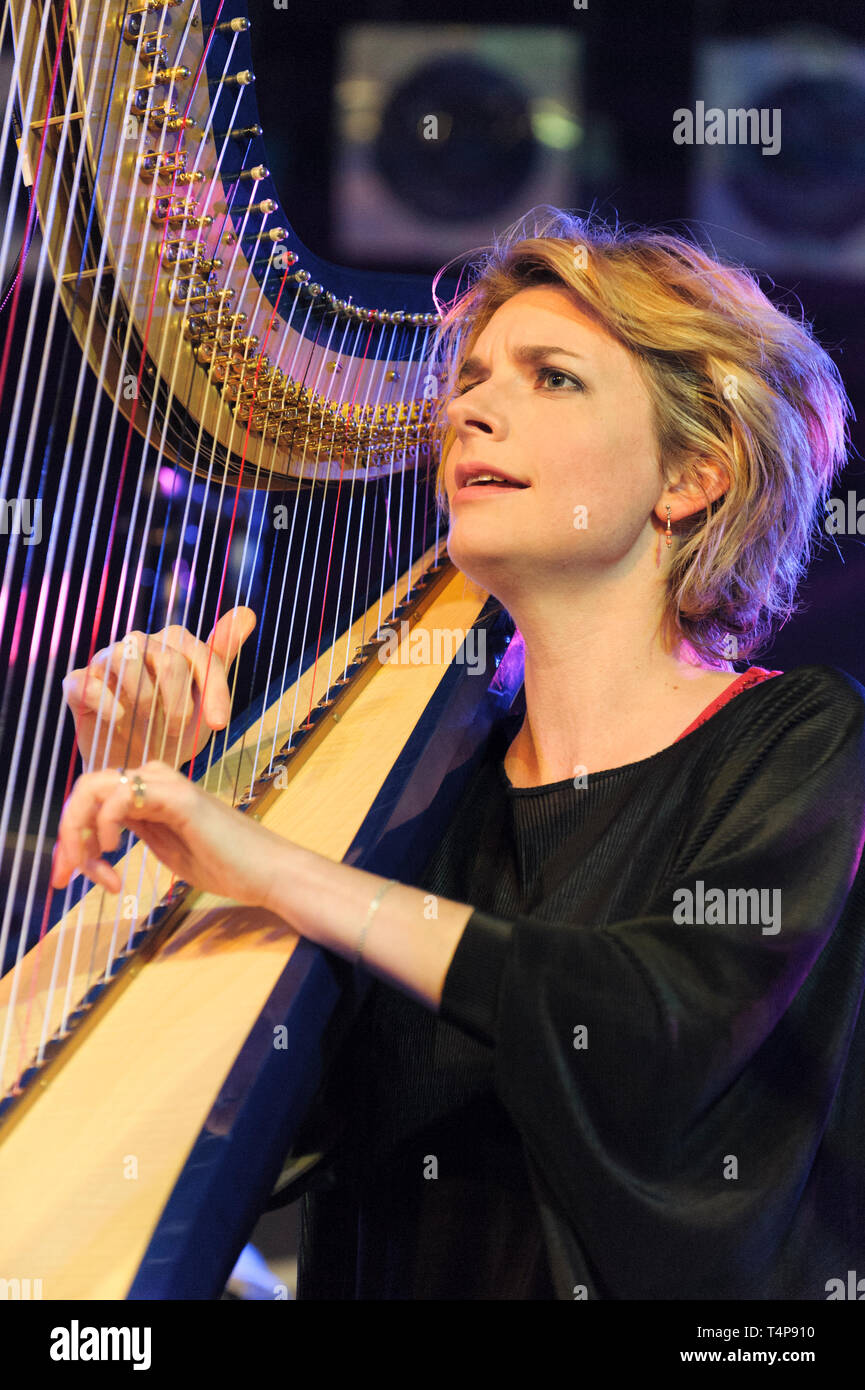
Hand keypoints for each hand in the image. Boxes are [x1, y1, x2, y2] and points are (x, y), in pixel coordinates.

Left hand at [51, 759, 287, 909]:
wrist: (268, 872)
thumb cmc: (226, 865)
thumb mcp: (166, 848)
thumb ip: (135, 833)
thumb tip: (91, 839)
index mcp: (151, 791)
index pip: (92, 799)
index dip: (69, 836)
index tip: (65, 877)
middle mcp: (155, 779)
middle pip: (84, 789)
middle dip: (65, 834)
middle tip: (66, 875)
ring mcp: (167, 783)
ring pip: (93, 788)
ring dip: (77, 832)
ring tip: (93, 868)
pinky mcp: (177, 796)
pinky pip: (120, 796)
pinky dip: (103, 825)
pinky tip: (112, 852)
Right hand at [62, 607, 256, 769]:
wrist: (139, 764)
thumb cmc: (175, 729)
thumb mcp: (205, 698)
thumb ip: (222, 652)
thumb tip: (247, 612)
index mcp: (171, 643)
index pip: (198, 652)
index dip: (213, 689)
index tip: (218, 725)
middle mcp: (139, 645)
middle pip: (166, 658)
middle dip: (179, 702)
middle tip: (178, 731)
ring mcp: (105, 662)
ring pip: (126, 659)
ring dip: (144, 699)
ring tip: (150, 725)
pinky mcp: (79, 685)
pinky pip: (86, 682)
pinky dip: (104, 701)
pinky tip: (119, 719)